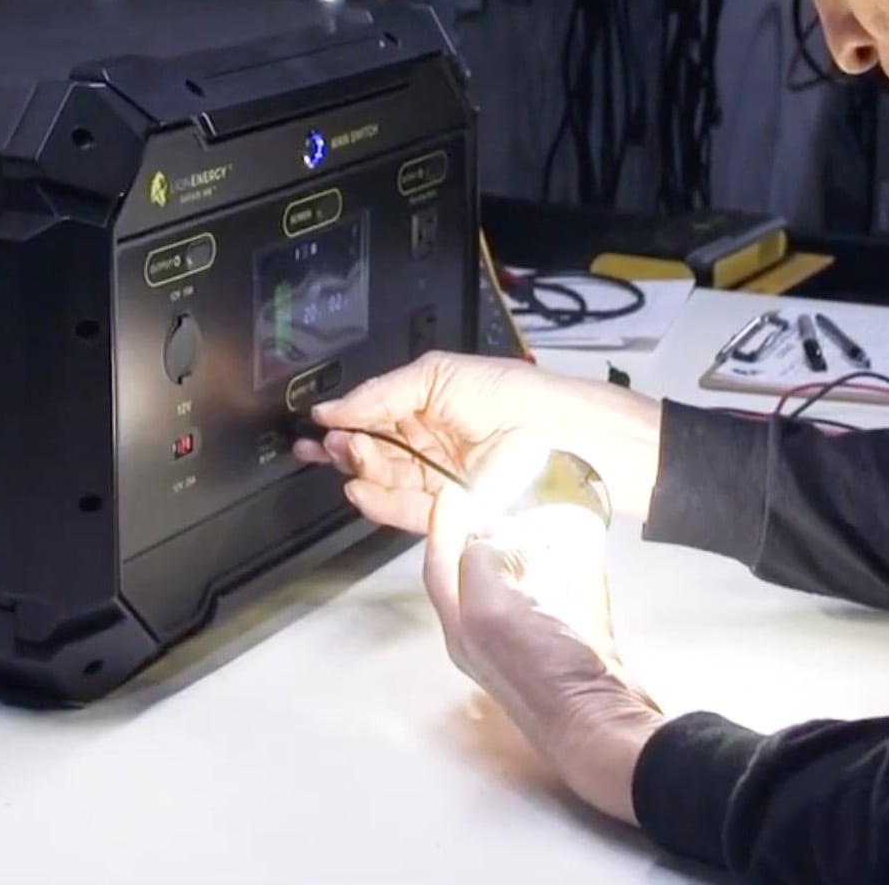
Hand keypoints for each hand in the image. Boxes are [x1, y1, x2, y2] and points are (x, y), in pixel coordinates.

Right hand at [295, 352, 661, 534]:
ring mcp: (441, 480)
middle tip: (330, 444)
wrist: (569, 440)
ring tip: (347, 459)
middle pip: (374, 450)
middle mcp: (432, 443)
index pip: (375, 415)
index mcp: (430, 404)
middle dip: (346, 447)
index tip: (319, 424)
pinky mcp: (451, 514)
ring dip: (360, 472)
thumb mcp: (443, 374)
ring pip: (385, 481)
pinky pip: (405, 512)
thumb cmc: (519, 399)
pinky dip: (379, 503)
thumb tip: (334, 408)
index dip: (345, 420)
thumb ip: (384, 391)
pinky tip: (361, 489)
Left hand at [422, 455, 664, 823]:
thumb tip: (482, 541)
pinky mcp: (573, 643)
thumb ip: (478, 570)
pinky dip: (567, 561)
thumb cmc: (543, 675)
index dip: (442, 526)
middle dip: (481, 532)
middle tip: (493, 496)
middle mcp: (490, 637)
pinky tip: (580, 544)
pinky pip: (563, 590)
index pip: (441, 567)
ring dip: (525, 546)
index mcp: (464, 629)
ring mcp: (533, 643)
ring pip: (519, 581)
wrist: (604, 728)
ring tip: (535, 512)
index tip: (453, 489)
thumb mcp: (493, 614)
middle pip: (475, 573)